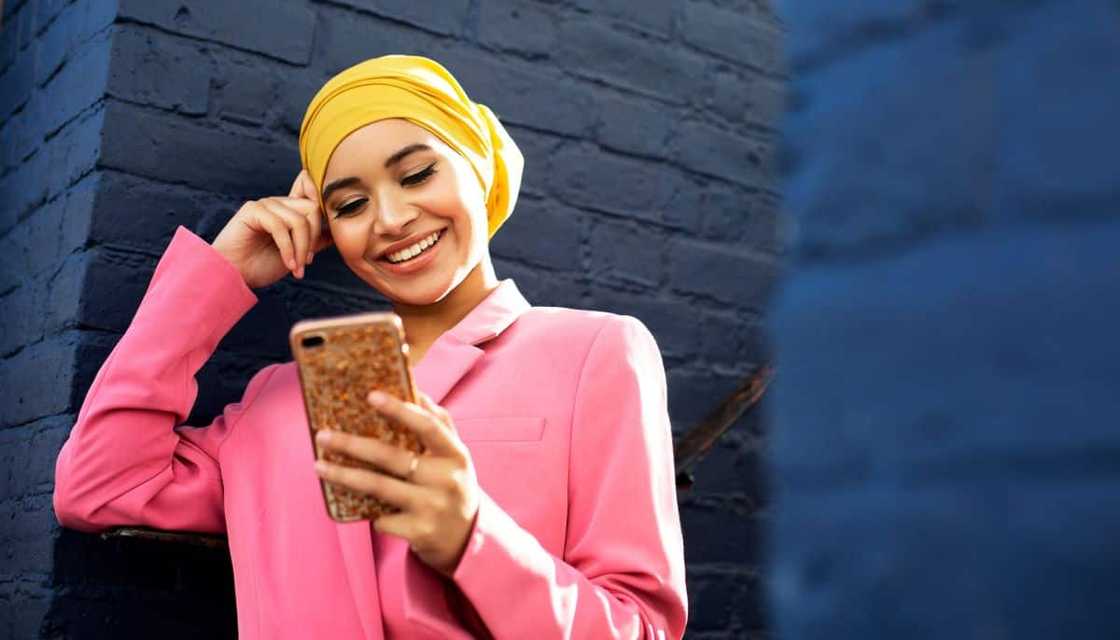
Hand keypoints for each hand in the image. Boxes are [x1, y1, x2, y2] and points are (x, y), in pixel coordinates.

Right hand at [211, 169, 332, 288]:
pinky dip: (288, 249)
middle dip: (313, 239)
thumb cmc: (261, 266)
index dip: (322, 210)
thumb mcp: (297, 254)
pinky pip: (280, 226)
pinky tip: (288, 264)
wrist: (234, 276)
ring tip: (296, 268)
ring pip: (299, 220)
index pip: (313, 196)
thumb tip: (336, 233)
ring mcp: (265, 204)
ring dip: (301, 248)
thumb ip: (314, 241)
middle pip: (312, 209)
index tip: (318, 246)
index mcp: (288, 209)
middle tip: (307, 262)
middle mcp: (278, 203)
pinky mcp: (253, 210)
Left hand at [313, 389, 480, 577]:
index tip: (371, 395)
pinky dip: (368, 511)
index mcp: (456, 454)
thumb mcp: (455, 454)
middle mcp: (446, 480)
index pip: (428, 426)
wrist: (467, 538)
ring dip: (344, 475)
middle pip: (392, 457)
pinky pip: (381, 518)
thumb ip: (438, 422)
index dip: (400, 409)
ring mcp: (432, 507)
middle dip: (352, 444)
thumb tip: (414, 388)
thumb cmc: (453, 484)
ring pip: (378, 487)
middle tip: (323, 435)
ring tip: (319, 465)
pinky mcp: (418, 533)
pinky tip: (359, 505)